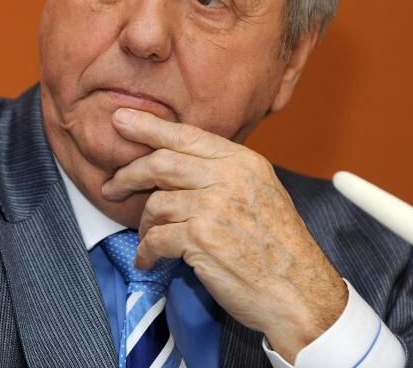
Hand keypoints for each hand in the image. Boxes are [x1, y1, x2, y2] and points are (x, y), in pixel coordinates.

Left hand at [101, 107, 347, 362]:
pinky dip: (146, 252)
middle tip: (113, 186)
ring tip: (149, 239)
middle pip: (161, 163)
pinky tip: (149, 260)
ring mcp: (214, 207)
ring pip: (156, 203)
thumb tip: (180, 162)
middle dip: (129, 174)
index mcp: (243, 162)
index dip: (148, 127)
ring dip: (145, 224)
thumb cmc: (279, 247)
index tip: (120, 119)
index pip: (186, 135)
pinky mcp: (201, 239)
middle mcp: (228, 177)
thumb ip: (225, 173)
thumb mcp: (262, 192)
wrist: (299, 292)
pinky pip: (156, 238)